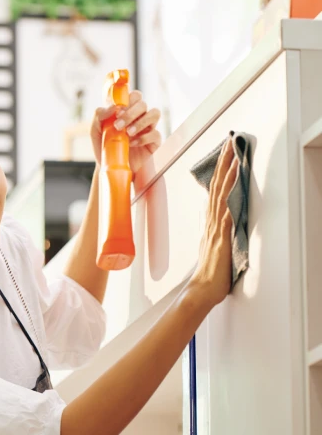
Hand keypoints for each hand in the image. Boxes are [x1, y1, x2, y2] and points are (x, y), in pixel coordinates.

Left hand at [90, 90, 161, 174]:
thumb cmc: (104, 147)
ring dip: (141, 121)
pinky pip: (155, 134)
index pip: (133, 96)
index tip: (117, 111)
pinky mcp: (154, 142)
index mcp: (127, 111)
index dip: (127, 100)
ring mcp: (148, 128)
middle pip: (142, 103)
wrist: (110, 168)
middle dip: (131, 112)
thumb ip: (99, 116)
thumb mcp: (95, 131)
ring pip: (154, 113)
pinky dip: (143, 138)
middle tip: (118, 125)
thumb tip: (113, 107)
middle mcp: (139, 117)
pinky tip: (132, 144)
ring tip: (128, 133)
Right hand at [189, 138, 238, 306]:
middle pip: (217, 187)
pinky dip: (229, 198)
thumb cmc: (208, 274)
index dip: (220, 172)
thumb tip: (217, 222)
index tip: (225, 155)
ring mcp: (216, 229)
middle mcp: (212, 223)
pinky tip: (233, 186)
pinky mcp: (221, 239)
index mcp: (211, 224)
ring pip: (221, 196)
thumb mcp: (212, 248)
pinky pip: (225, 214)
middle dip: (223, 164)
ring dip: (227, 175)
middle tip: (228, 143)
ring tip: (232, 156)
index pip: (215, 191)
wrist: (202, 290)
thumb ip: (215, 233)